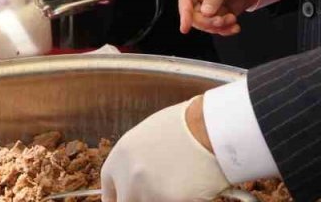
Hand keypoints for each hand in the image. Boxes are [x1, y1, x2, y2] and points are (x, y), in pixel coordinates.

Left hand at [101, 98, 230, 201]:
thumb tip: (132, 180)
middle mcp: (129, 178)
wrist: (212, 126)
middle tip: (157, 193)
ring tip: (180, 180)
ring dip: (164, 198)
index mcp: (119, 158)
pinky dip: (184, 199)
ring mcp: (149, 193)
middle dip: (141, 200)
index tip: (127, 199)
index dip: (118, 198)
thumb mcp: (147, 137)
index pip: (109, 192)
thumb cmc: (185, 125)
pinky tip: (193, 186)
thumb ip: (134, 162)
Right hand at [178, 0, 264, 35]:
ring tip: (232, 21)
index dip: (184, 14)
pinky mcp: (225, 12)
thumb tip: (205, 12)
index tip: (185, 27)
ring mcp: (214, 5)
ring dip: (219, 27)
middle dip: (207, 22)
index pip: (186, 0)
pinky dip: (226, 30)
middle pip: (196, 15)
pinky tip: (235, 27)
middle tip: (221, 21)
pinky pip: (220, 26)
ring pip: (208, 23)